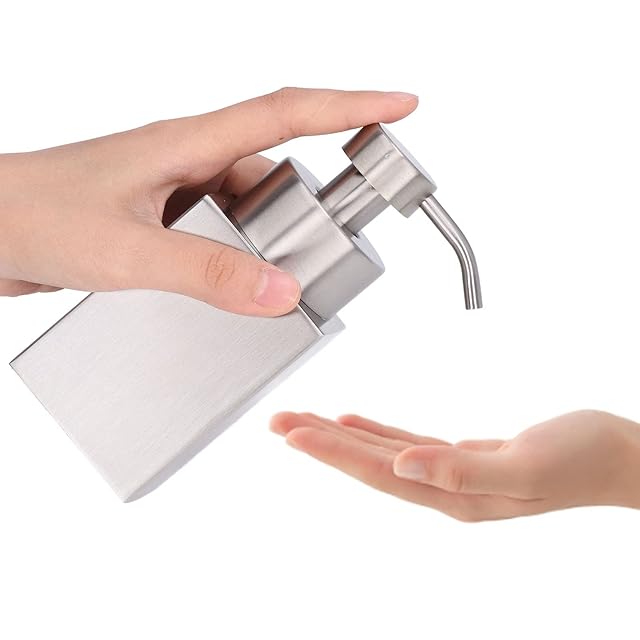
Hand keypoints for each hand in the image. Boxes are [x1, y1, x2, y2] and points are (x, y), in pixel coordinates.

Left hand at [0, 87, 417, 313]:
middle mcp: (188, 161)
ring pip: (250, 208)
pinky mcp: (162, 220)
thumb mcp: (126, 250)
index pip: (286, 112)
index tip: (401, 105)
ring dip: (271, 239)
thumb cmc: (31, 216)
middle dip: (314, 202)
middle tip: (330, 243)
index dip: (350, 105)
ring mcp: (175, 191)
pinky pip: (220, 232)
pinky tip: (233, 285)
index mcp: (187, 144)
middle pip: (278, 167)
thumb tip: (281, 292)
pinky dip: (238, 256)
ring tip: (275, 278)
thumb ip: (205, 272)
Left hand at [270, 410, 639, 520]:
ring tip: (304, 421)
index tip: (292, 431)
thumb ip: (462, 470)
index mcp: (452, 493)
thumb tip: (404, 467)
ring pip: (381, 452)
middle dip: (320, 441)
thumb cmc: (581, 462)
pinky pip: (406, 443)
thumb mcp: (524, 467)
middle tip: (279, 421)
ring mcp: (450, 473)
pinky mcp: (463, 456)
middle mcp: (443, 486)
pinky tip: (356, 423)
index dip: (330, 450)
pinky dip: (376, 432)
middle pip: (366, 462)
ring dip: (340, 436)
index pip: (375, 471)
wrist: (616, 455)